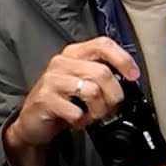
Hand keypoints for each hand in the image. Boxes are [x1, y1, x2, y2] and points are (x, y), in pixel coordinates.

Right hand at [7, 36, 139, 148]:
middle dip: (114, 96)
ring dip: (98, 111)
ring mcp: (52, 80)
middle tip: (110, 108)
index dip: (123, 59)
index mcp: (73, 53)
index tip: (133, 76)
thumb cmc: (61, 100)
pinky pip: (77, 111)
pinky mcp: (45, 99)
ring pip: (93, 91)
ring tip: (90, 116)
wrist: (32, 121)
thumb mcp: (81, 81)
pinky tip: (75, 121)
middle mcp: (61, 62)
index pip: (103, 44)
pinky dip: (81, 121)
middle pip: (103, 73)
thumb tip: (129, 78)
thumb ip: (101, 74)